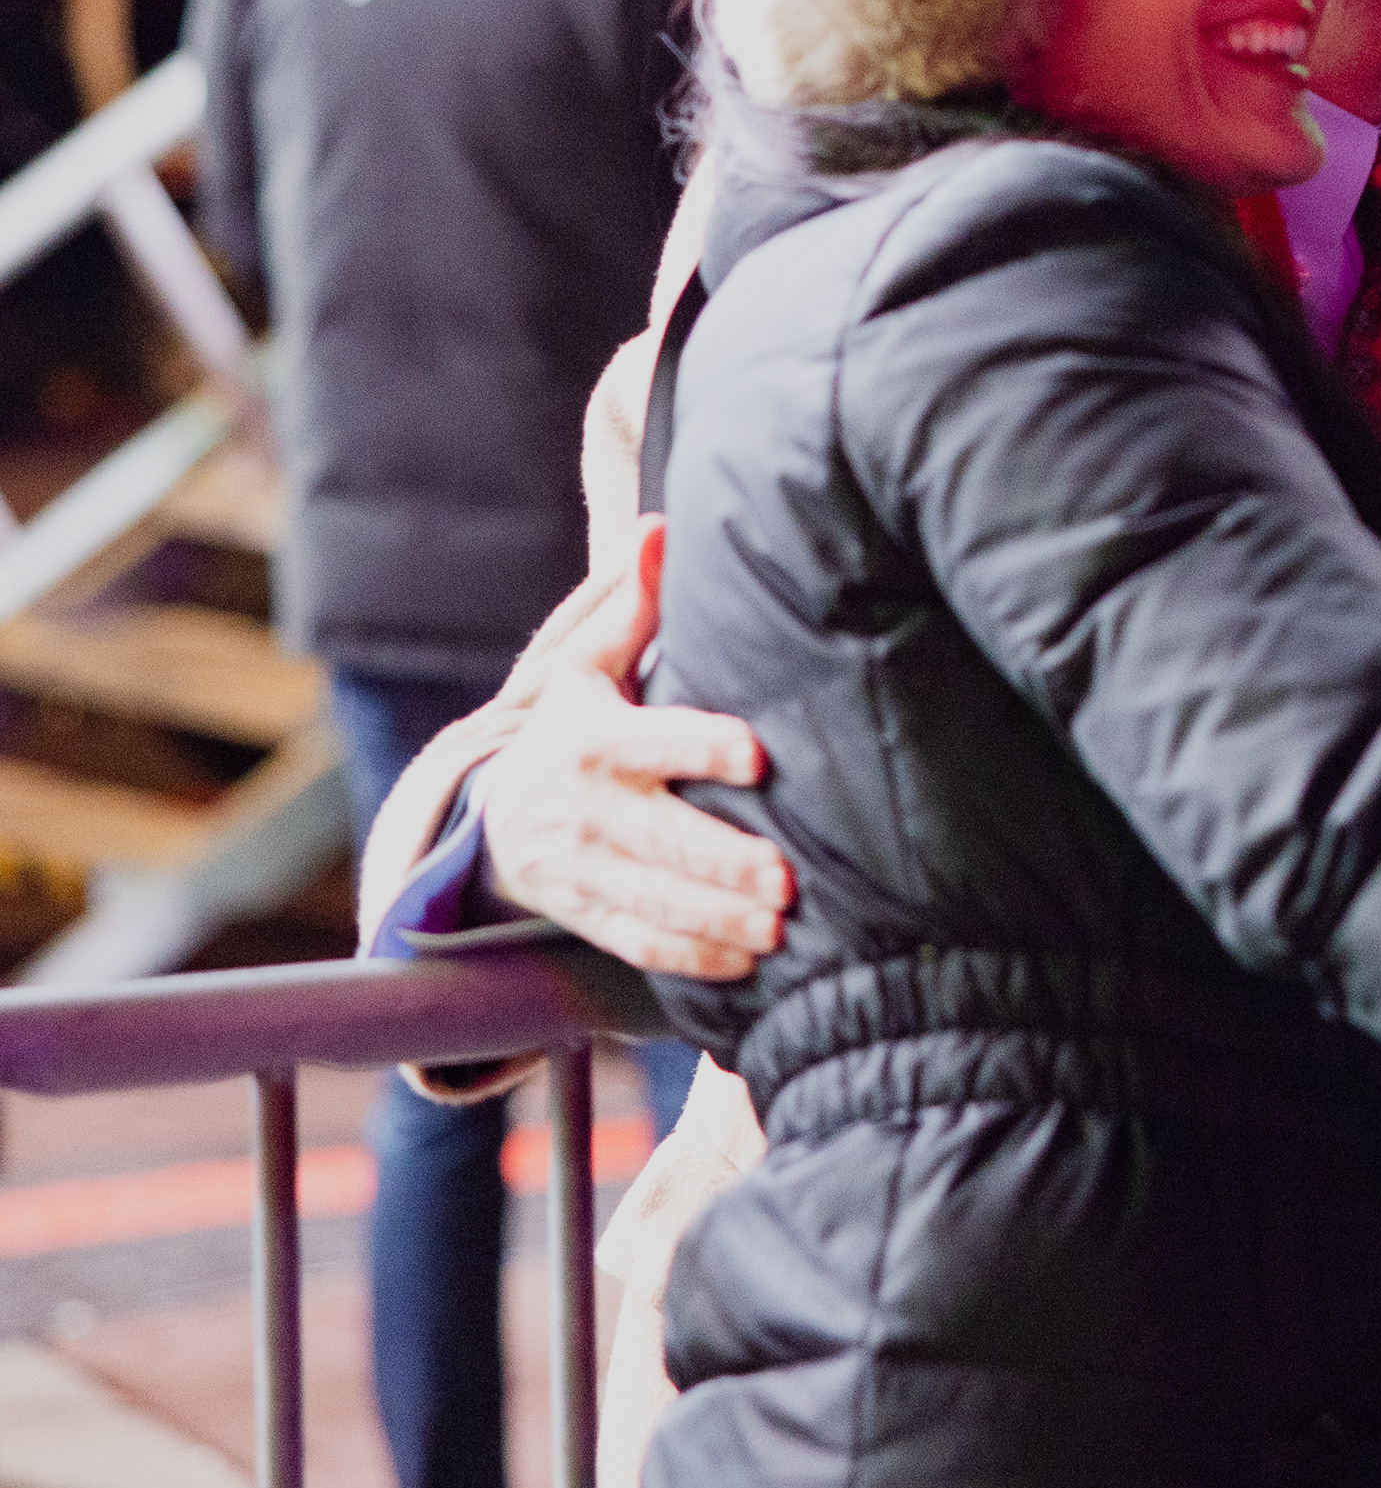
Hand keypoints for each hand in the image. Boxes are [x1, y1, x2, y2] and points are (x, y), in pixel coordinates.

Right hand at [474, 519, 791, 978]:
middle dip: (721, 860)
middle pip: (655, 837)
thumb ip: (631, 605)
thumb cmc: (571, 720)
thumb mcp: (587, 661)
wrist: (488, 808)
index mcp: (588, 738)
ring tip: (778, 927)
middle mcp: (579, 807)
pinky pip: (634, 939)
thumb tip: (662, 527)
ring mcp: (576, 867)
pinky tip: (745, 960)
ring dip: (715, 916)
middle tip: (786, 878)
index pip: (648, 741)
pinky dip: (688, 956)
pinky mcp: (580, 910)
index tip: (758, 756)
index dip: (700, 748)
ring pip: (650, 898)